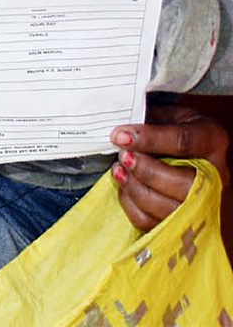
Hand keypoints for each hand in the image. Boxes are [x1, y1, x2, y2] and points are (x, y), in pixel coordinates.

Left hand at [111, 105, 230, 230]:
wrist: (182, 151)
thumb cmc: (172, 128)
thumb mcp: (167, 114)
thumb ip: (148, 117)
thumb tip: (119, 127)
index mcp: (212, 140)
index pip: (184, 142)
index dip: (149, 139)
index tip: (119, 136)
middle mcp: (216, 175)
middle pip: (184, 184)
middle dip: (145, 170)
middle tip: (122, 156)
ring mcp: (203, 201)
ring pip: (169, 207)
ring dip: (135, 188)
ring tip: (119, 170)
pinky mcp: (183, 219)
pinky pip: (153, 221)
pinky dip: (131, 204)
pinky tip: (124, 186)